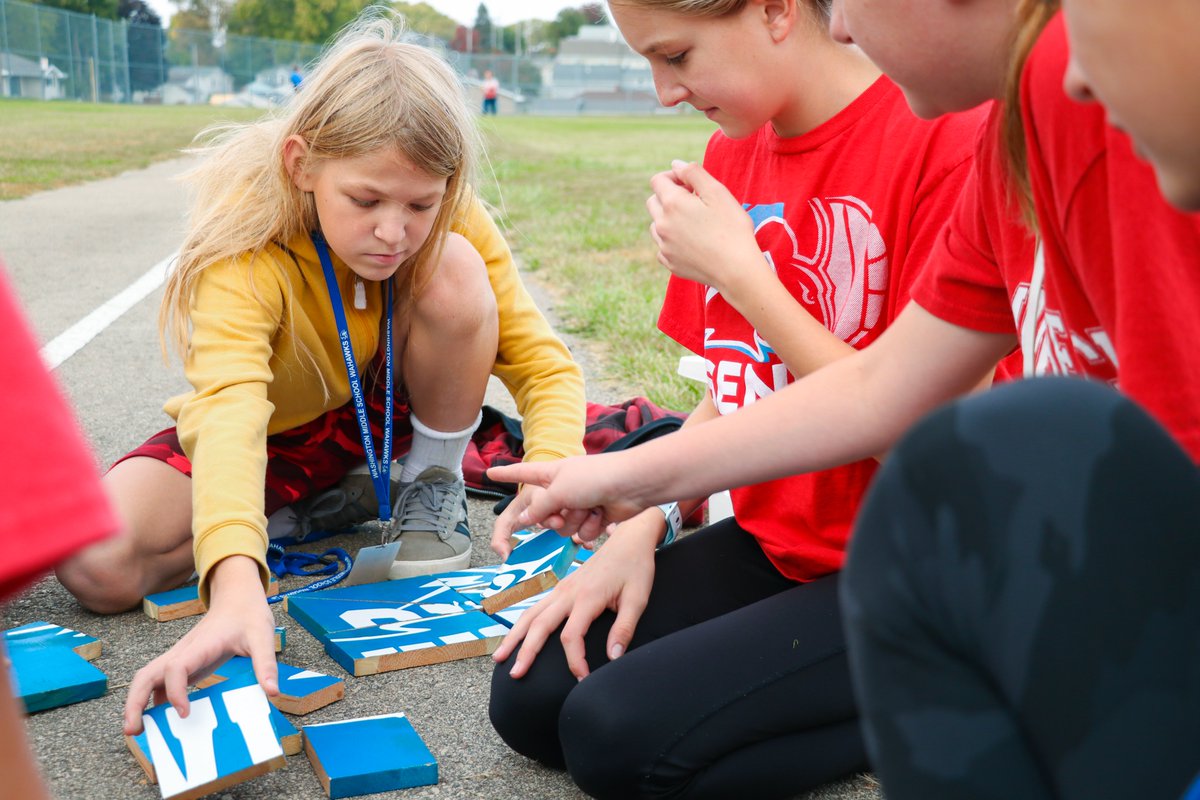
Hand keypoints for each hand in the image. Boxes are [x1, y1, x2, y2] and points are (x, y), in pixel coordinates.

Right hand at [122, 556, 278, 734]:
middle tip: (133, 731)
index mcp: (200, 645)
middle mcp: (182, 652)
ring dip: (137, 703)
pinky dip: (153, 702)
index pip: (175, 668)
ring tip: (138, 731)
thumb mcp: (263, 637)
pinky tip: (159, 721)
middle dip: (135, 703)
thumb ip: (266, 663)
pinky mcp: (183, 665)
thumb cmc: (248, 616)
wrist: (237, 598)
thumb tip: (272, 692)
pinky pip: (160, 684)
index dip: (175, 691)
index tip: (184, 713)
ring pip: (147, 679)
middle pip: (145, 675)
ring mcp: (179, 658)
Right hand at [487, 454, 649, 539]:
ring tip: (589, 508)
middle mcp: (563, 489)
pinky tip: (602, 515)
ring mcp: (579, 503)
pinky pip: (581, 533)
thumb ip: (540, 508)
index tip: (490, 472)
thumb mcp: (559, 490)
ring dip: (575, 521)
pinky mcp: (593, 517)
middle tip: (564, 511)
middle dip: (553, 517)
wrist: (631, 485)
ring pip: (563, 528)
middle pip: (543, 514)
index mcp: (551, 474)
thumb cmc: (595, 478)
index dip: (506, 474)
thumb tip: (525, 520)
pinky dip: (590, 526)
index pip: (522, 473)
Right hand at [492, 514, 660, 679]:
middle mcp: (567, 592)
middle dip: (525, 652)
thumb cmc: (636, 568)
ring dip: (514, 636)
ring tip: (499, 657)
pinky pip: (535, 607)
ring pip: (530, 614)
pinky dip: (522, 624)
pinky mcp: (561, 588)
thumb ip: (624, 629)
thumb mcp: (638, 599)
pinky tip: (516, 636)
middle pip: (539, 625)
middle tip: (514, 675)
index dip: (575, 662)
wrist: (629, 540)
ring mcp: (561, 588)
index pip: (571, 637)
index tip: (583, 680)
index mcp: (587, 597)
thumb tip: (613, 658)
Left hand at [646, 160, 763, 290]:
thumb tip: (676, 164)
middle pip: (653, 201)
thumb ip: (694, 173)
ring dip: (668, 219)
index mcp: (672, 204)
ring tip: (693, 223)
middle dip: (669, 196)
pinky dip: (672, 240)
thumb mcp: (717, 192)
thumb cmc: (731, 228)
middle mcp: (662, 225)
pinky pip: (663, 246)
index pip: (658, 180)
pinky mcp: (669, 263)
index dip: (674, 176)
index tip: (690, 184)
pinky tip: (692, 242)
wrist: (736, 270)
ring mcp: (664, 246)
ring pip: (655, 224)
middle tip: (693, 202)